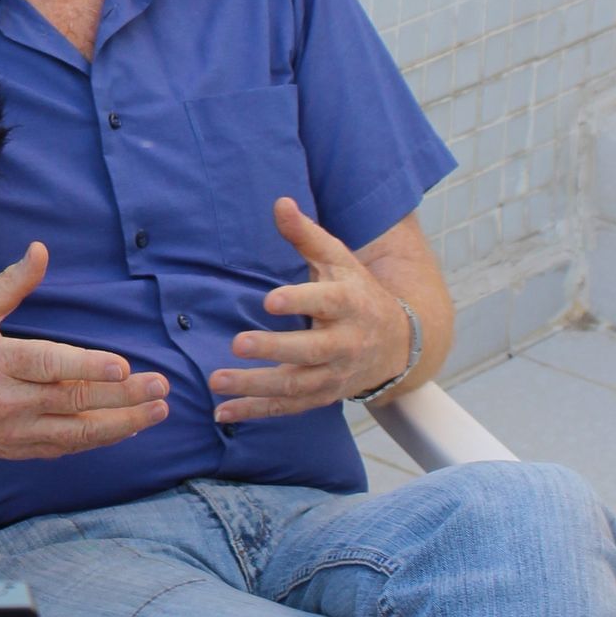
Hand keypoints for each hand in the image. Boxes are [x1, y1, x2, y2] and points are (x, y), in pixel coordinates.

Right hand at [0, 242, 169, 459]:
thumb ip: (9, 283)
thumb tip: (40, 251)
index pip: (49, 366)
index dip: (88, 367)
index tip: (124, 367)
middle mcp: (6, 402)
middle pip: (73, 402)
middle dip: (123, 397)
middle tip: (161, 386)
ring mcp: (12, 431)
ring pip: (76, 433)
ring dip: (121, 424)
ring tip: (157, 411)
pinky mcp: (14, 450)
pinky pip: (64, 448)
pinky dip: (97, 440)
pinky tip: (125, 428)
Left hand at [210, 198, 411, 422]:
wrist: (399, 342)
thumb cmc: (356, 292)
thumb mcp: (338, 260)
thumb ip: (306, 235)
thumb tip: (279, 202)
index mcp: (349, 303)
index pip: (326, 301)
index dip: (300, 300)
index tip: (269, 299)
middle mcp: (344, 342)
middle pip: (310, 349)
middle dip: (275, 349)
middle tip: (238, 343)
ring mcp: (333, 374)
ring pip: (296, 384)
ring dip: (255, 386)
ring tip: (216, 381)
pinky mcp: (321, 396)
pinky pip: (287, 407)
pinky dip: (255, 411)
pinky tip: (222, 413)